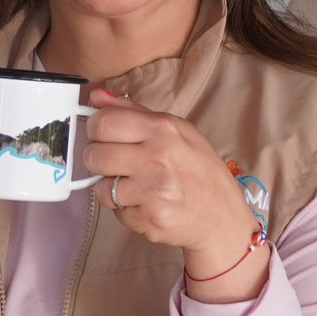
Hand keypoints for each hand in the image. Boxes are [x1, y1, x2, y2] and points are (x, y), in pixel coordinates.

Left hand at [80, 88, 266, 299]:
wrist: (222, 216)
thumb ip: (133, 112)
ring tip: (134, 186)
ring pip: (100, 187)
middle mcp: (158, 158)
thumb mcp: (177, 131)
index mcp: (164, 129)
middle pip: (94, 155)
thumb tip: (96, 97)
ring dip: (110, 188)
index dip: (95, 129)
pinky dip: (124, 209)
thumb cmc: (199, 171)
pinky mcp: (148, 219)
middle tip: (115, 163)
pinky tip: (144, 203)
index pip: (104, 122)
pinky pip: (115, 211)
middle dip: (98, 160)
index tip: (101, 135)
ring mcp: (153, 191)